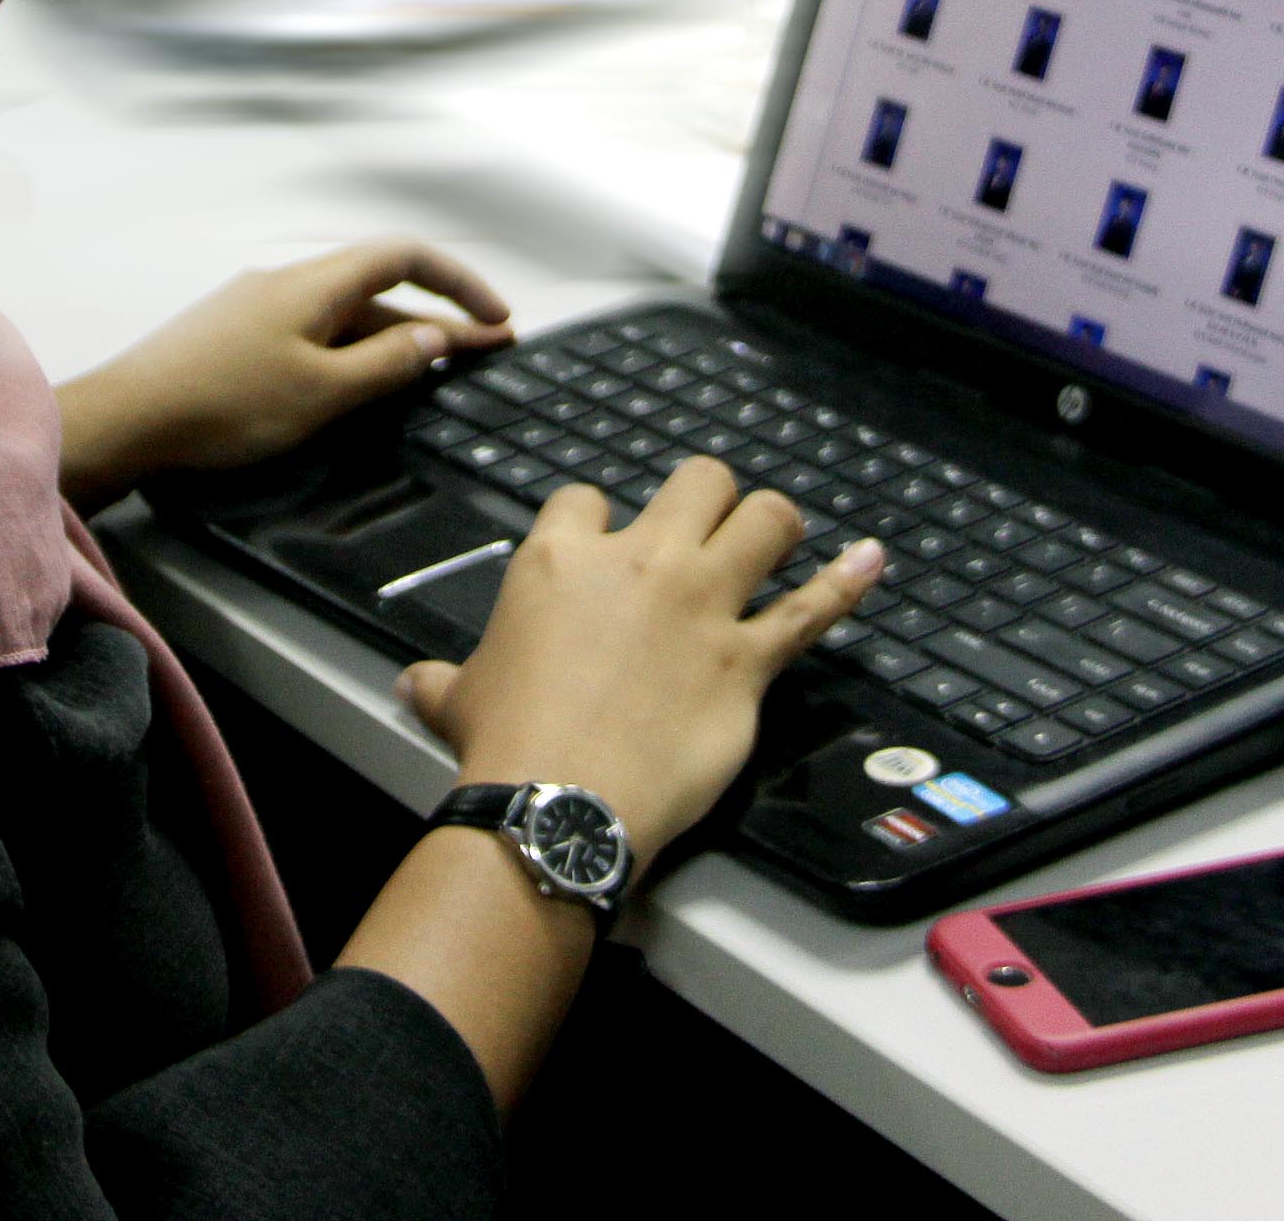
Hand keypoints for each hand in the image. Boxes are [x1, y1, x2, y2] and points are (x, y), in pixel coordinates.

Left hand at [54, 239, 512, 508]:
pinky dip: (353, 353)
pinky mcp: (235, 338)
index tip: (498, 320)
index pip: (405, 255)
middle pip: (379, 288)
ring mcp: (257, 308)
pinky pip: (313, 334)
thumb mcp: (321, 392)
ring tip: (440, 372)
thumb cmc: (222, 406)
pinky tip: (362, 385)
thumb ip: (385, 363)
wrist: (126, 421)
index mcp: (313, 283)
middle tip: (487, 352)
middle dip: (438, 318)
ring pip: (346, 316)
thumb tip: (436, 336)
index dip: (460, 282)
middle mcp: (287, 283)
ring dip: (396, 340)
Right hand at [396, 459, 882, 870]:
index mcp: (561, 559)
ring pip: (765, 520)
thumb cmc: (506, 745)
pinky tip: (871, 560)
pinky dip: (846, 582)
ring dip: (772, 525)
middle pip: (697, 481)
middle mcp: (640, 564)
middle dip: (705, 497)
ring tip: (774, 537)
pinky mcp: (747, 660)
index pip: (588, 498)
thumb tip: (413, 685)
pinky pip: (812, 609)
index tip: (605, 545)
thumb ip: (442, 681)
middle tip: (704, 527)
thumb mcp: (456, 698)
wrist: (559, 800)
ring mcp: (702, 606)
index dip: (600, 519)